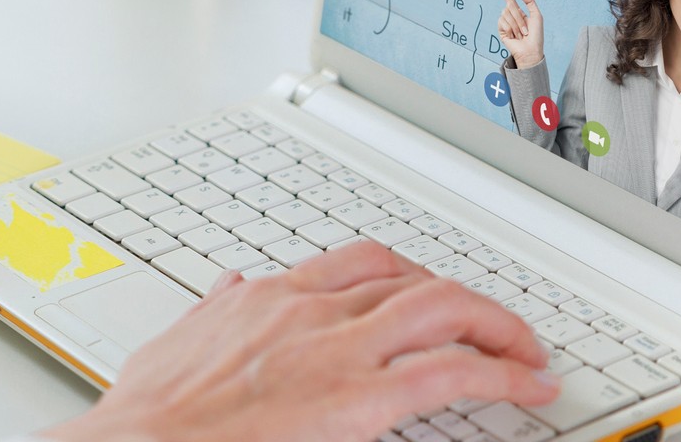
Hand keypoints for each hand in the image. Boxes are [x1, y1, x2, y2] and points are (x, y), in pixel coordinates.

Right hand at [42, 243, 557, 441]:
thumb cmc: (151, 417)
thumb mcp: (177, 344)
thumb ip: (213, 313)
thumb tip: (230, 287)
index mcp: (266, 300)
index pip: (356, 264)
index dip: (407, 276)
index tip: (431, 294)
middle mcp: (307, 310)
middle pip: (410, 279)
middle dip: (463, 299)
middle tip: (495, 326)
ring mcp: (335, 350)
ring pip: (440, 308)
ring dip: (496, 325)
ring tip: (525, 352)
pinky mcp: (357, 398)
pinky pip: (449, 373)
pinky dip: (501, 374)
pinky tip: (528, 386)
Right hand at [493, 0, 544, 69]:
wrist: (531, 51)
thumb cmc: (536, 35)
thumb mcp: (537, 15)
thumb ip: (529, 0)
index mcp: (518, 10)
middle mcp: (510, 14)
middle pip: (510, 6)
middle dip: (519, 17)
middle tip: (526, 30)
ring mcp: (504, 21)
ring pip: (506, 14)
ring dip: (516, 25)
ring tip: (521, 34)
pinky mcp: (500, 29)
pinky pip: (503, 22)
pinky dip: (511, 29)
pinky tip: (514, 36)